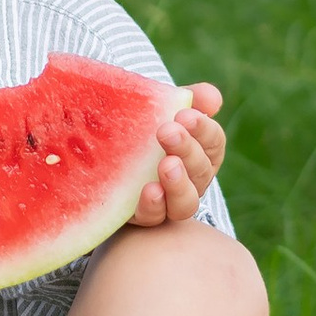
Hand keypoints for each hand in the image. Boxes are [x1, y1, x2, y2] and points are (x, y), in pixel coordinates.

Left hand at [129, 84, 226, 227]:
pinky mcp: (144, 214)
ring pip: (186, 201)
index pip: (213, 141)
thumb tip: (212, 99)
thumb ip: (190, 98)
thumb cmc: (142, 123)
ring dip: (178, 184)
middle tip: (167, 131)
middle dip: (187, 149)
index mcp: (201, 151)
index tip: (185, 114)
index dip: (203, 129)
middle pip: (201, 170)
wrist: (102, 150)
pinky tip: (148, 190)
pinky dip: (154, 205)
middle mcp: (191, 180)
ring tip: (166, 165)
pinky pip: (155, 217)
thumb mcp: (162, 106)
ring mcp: (169, 201)